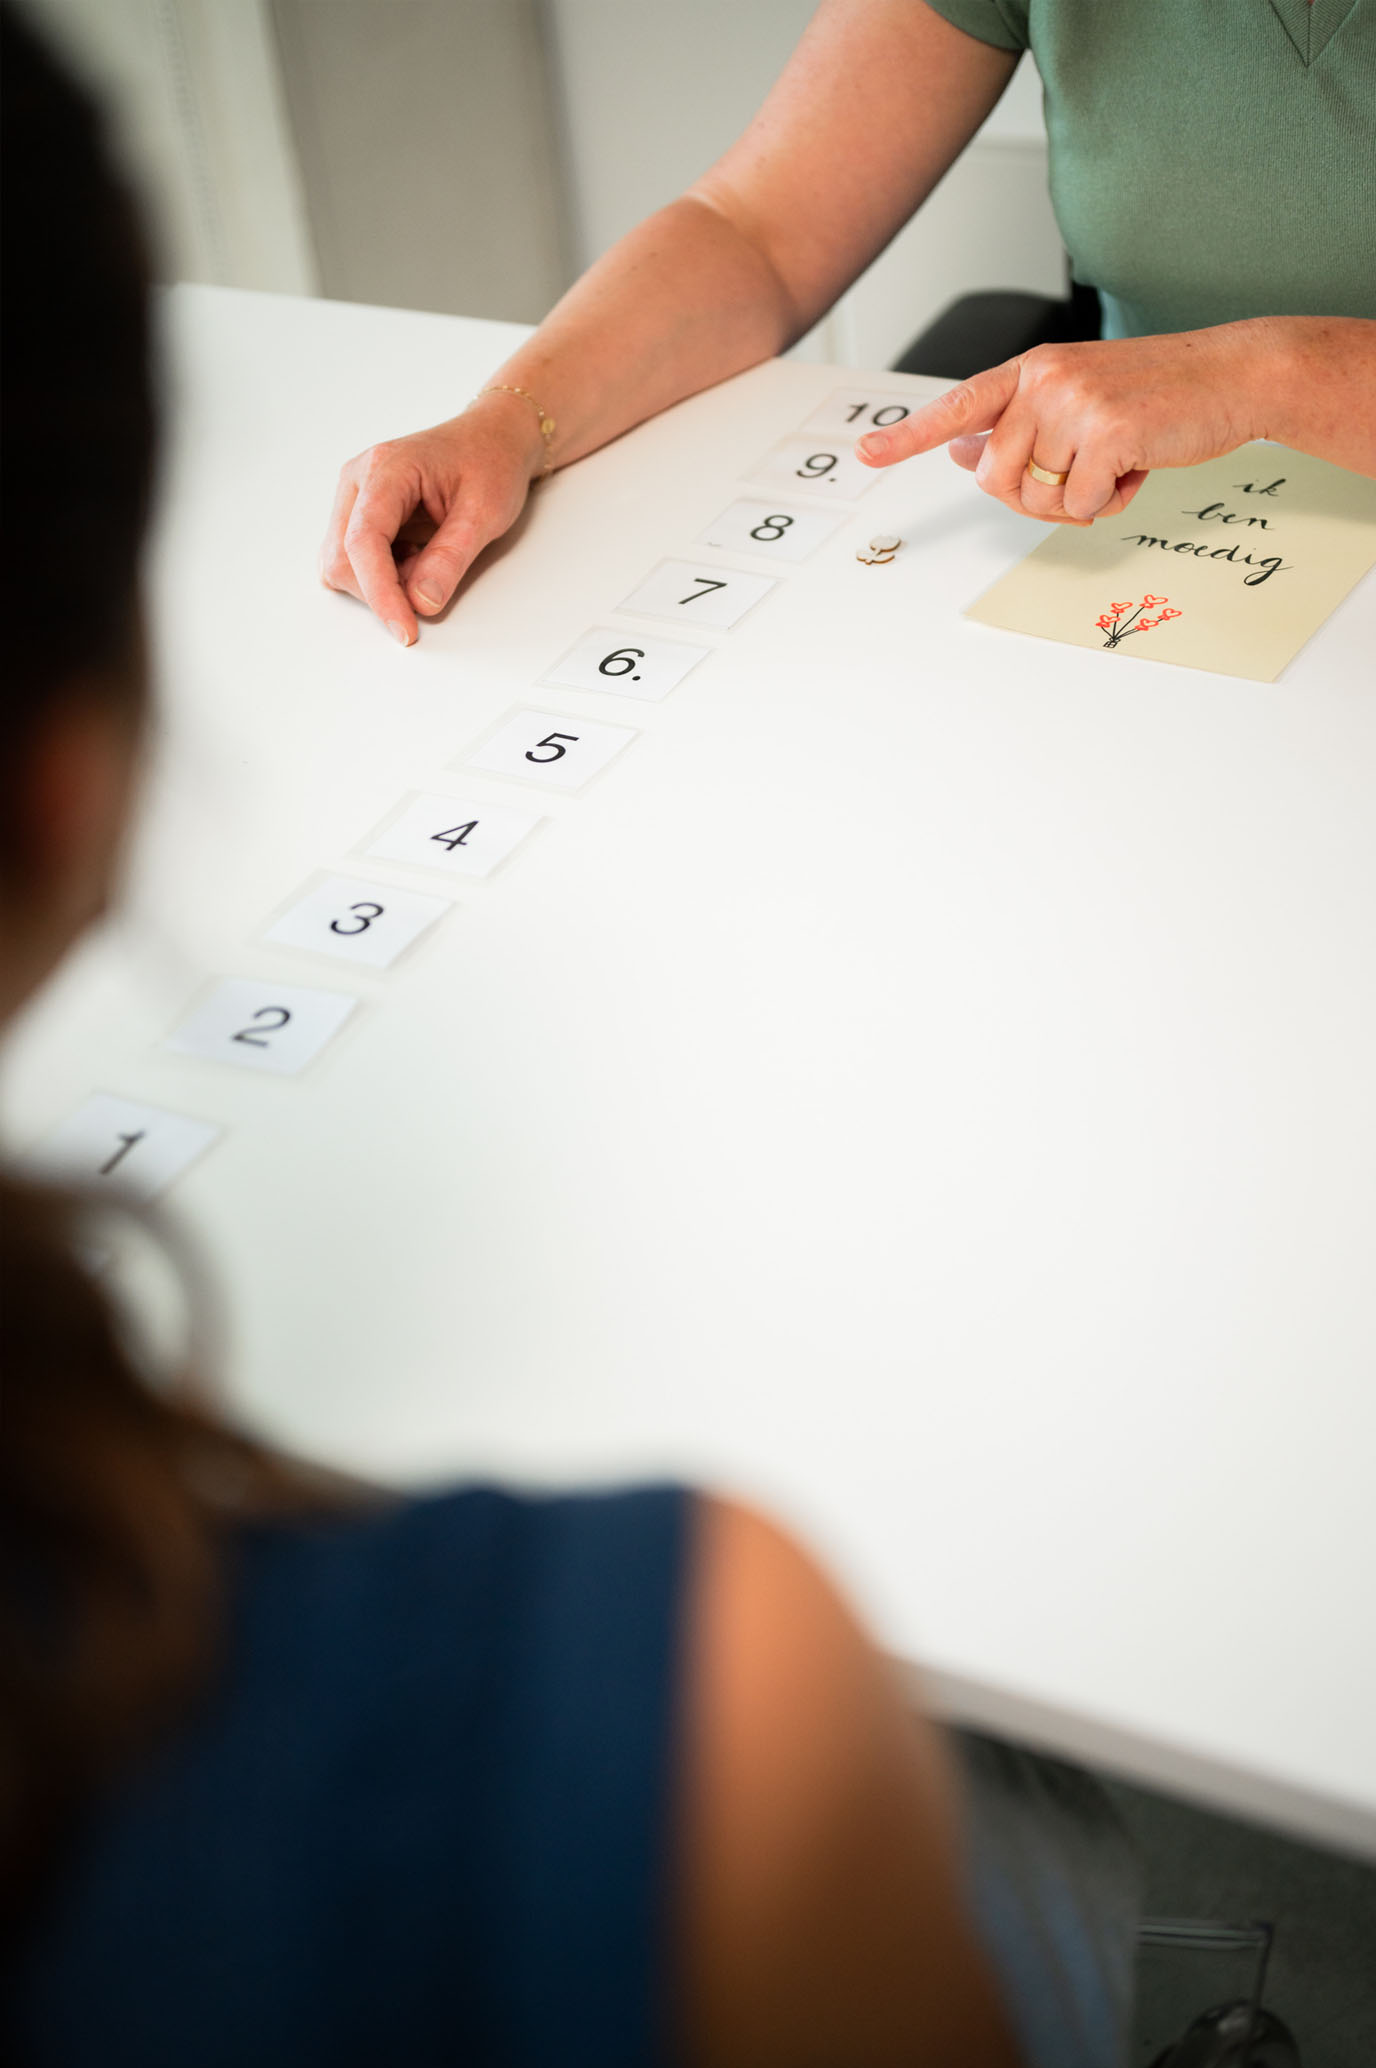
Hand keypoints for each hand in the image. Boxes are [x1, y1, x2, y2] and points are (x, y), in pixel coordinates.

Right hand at [319, 392, 546, 644]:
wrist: (492, 440)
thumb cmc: (490, 463)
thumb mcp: (484, 512)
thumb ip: (451, 557)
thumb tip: (421, 602)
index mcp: (386, 468)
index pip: (363, 541)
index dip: (381, 593)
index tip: (404, 629)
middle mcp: (358, 480)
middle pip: (341, 558)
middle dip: (381, 591)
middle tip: (431, 588)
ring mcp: (354, 497)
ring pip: (341, 564)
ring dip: (380, 584)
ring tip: (426, 564)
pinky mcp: (359, 515)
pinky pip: (353, 561)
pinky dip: (381, 576)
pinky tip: (413, 561)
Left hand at [856, 323, 1266, 524]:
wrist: (1229, 375)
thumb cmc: (1155, 393)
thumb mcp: (1077, 398)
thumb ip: (1020, 423)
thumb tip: (963, 452)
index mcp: (1032, 370)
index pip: (958, 405)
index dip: (909, 436)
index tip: (865, 453)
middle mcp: (1044, 381)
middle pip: (995, 479)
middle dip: (1033, 499)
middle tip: (1079, 481)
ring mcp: (1074, 404)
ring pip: (1038, 498)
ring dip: (1077, 504)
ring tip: (1114, 466)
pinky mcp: (1108, 432)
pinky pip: (1082, 505)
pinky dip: (1111, 503)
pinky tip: (1136, 470)